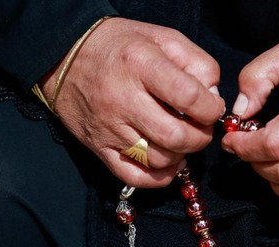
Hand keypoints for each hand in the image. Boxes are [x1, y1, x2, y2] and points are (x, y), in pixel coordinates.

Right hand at [40, 17, 224, 186]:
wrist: (65, 56)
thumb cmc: (122, 46)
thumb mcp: (163, 39)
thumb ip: (197, 63)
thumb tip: (213, 97)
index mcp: (141, 64)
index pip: (189, 97)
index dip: (211, 108)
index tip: (211, 107)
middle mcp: (123, 98)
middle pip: (177, 137)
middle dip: (200, 137)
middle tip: (198, 126)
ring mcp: (109, 127)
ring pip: (159, 160)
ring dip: (180, 154)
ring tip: (179, 138)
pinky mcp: (99, 147)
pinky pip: (135, 177)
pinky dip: (159, 176)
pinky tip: (167, 161)